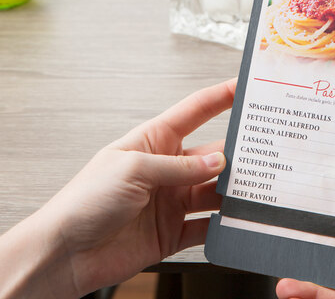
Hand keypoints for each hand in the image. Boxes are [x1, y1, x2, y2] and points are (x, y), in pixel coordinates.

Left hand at [0, 80, 234, 298]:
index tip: (245, 87)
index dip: (221, 97)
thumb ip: (180, 167)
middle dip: (236, 152)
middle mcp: (167, 168)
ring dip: (233, 191)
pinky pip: (206, 226)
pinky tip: (234, 222)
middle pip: (212, 154)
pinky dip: (222, 226)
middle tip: (263, 151)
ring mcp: (172, 200)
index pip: (195, 111)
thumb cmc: (84, 201)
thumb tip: (218, 163)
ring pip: (214, 190)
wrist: (63, 255)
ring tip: (255, 190)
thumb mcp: (134, 170)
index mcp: (155, 141)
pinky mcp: (173, 231)